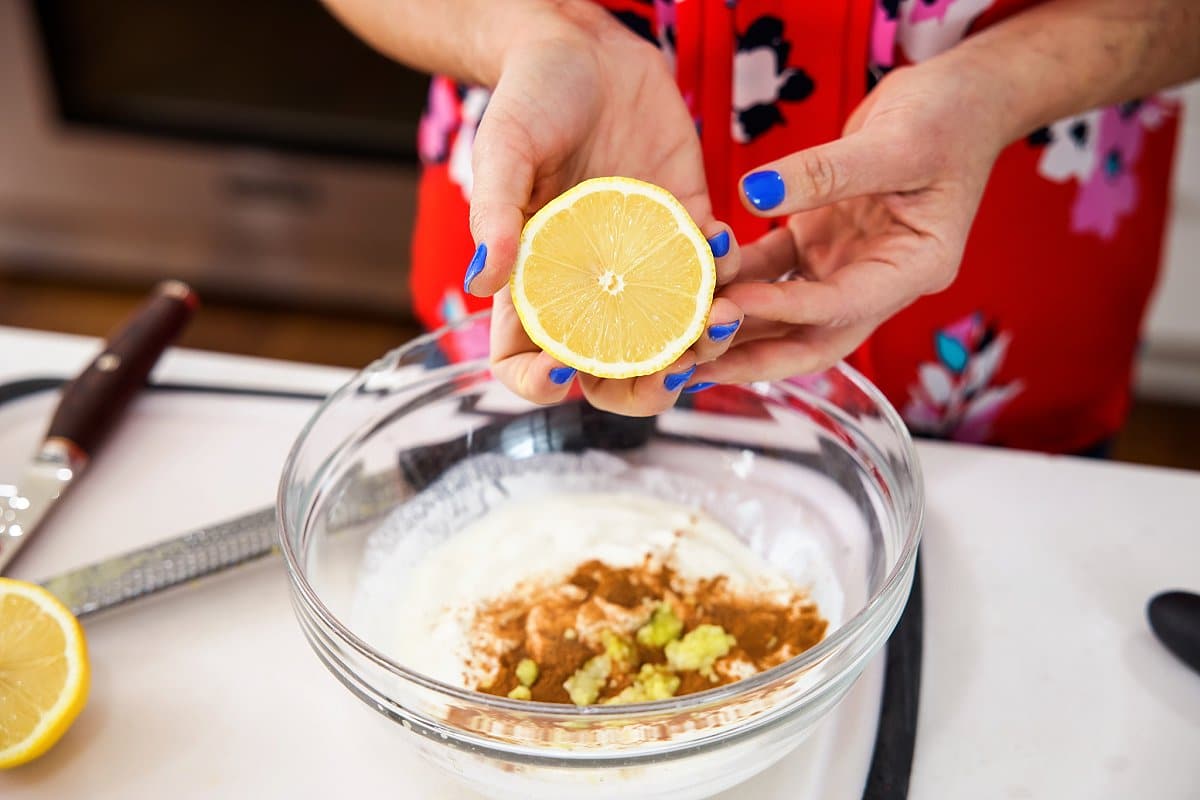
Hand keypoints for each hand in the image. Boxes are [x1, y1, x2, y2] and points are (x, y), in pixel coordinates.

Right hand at [465, 2, 741, 415]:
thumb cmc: (531, 95)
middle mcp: (591, 284)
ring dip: (703, 340)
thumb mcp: (503, 148)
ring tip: (724, 319)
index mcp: (534, 279)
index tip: (566, 370)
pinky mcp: (686, 226)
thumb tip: (481, 281)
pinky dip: (729, 271)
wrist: (589, 47)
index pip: (523, 359)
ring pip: (674, 332)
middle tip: (673, 370)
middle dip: (645, 386)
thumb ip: (495, 213)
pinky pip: (714, 270)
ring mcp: (642, 262)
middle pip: (612, 367)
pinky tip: (727, 244)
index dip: (538, 382)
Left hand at [694, 62, 1007, 384]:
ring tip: (681, 338)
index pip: (843, 304)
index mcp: (914, 268)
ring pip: (783, 312)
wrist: (964, 95)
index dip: (787, 309)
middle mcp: (878, 280)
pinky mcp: (820, 242)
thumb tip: (754, 193)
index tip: (734, 305)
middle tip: (695, 366)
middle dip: (754, 356)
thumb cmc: (949, 115)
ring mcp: (846, 265)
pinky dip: (734, 276)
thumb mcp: (894, 140)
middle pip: (811, 337)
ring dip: (736, 325)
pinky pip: (769, 268)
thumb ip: (825, 171)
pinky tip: (692, 282)